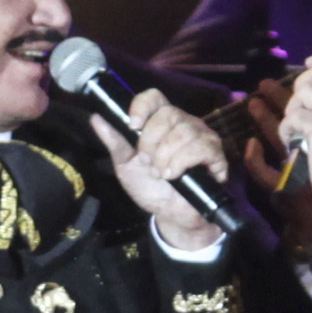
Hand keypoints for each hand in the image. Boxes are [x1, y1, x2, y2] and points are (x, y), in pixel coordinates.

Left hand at [106, 90, 227, 255]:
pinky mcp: (215, 153)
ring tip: (161, 174)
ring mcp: (201, 136)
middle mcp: (183, 123)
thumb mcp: (126, 165)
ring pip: (184, 132)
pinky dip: (183, 162)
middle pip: (168, 113)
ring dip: (166, 157)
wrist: (169, 214)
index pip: (154, 97)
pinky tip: (176, 175)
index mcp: (160, 122)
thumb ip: (115, 142)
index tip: (133, 126)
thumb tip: (96, 119)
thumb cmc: (150, 187)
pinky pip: (201, 147)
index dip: (142, 106)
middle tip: (148, 163)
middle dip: (151, 142)